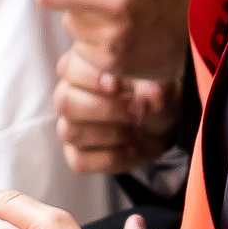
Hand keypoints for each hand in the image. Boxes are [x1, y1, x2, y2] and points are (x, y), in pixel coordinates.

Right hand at [54, 49, 178, 174]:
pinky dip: (109, 157)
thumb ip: (152, 85)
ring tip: (135, 130)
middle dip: (104, 109)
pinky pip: (79, 160)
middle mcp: (69, 95)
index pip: (70, 69)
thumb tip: (148, 97)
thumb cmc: (152, 96)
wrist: (162, 125)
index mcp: (83, 69)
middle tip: (132, 112)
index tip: (117, 86)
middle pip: (65, 102)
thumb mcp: (159, 85)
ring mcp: (70, 126)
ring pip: (70, 132)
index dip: (91, 78)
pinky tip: (129, 149)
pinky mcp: (77, 153)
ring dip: (109, 133)